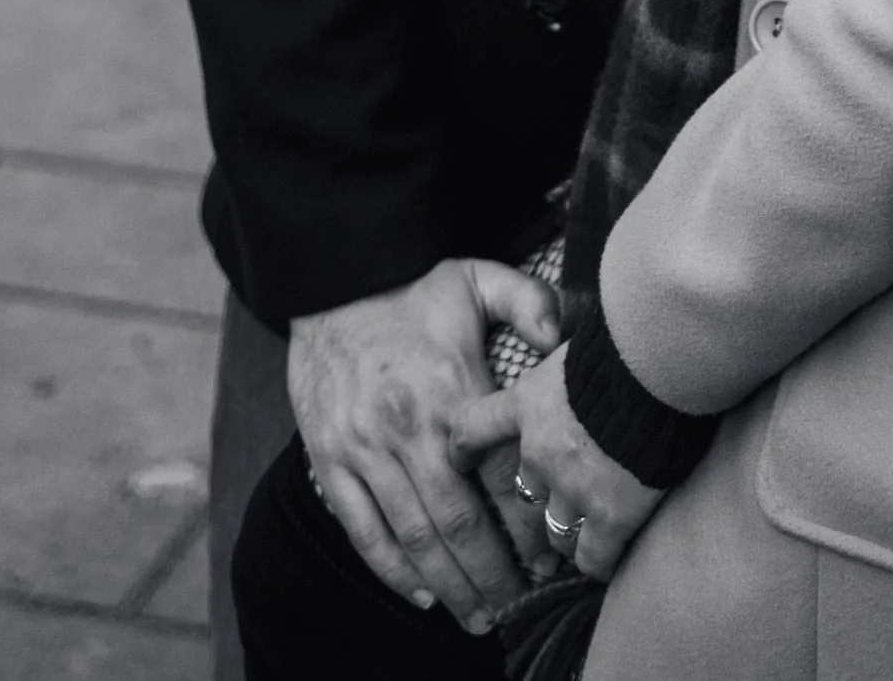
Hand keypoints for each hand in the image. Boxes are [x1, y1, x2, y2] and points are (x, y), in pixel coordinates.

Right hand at [287, 257, 560, 631]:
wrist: (331, 277)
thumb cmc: (412, 287)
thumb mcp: (476, 278)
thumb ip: (528, 302)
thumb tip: (563, 339)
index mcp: (449, 390)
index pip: (497, 479)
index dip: (526, 526)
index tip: (549, 557)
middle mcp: (406, 428)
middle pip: (457, 525)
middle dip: (492, 576)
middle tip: (517, 607)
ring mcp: (363, 448)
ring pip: (412, 538)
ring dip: (449, 585)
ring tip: (478, 615)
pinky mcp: (329, 458)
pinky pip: (362, 529)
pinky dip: (392, 569)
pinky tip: (422, 591)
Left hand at [451, 343, 665, 586]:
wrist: (659, 367)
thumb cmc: (623, 340)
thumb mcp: (574, 339)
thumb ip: (561, 363)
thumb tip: (558, 348)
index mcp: (528, 403)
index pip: (475, 427)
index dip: (464, 448)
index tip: (459, 460)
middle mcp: (541, 451)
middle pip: (523, 492)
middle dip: (536, 504)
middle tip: (552, 512)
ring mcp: (574, 489)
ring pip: (555, 531)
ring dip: (566, 536)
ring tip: (581, 540)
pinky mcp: (610, 517)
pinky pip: (594, 558)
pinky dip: (599, 563)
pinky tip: (609, 560)